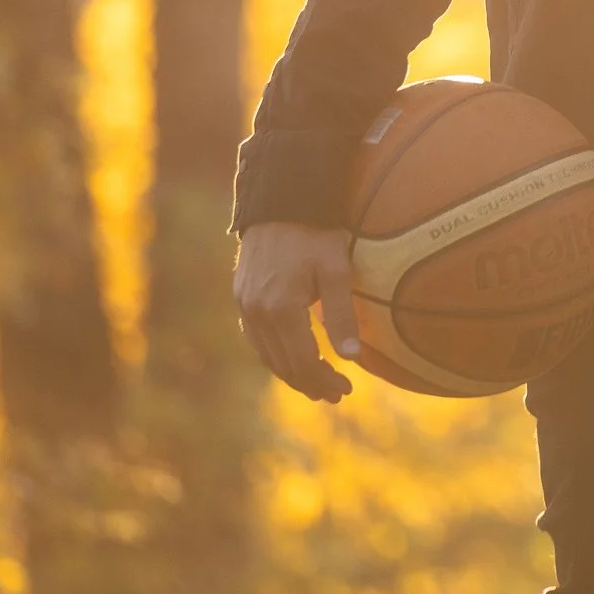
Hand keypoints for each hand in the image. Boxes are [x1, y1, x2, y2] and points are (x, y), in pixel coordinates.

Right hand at [233, 222, 359, 402]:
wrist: (280, 199)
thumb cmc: (316, 231)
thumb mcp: (336, 269)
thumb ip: (342, 314)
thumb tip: (353, 358)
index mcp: (281, 308)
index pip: (302, 362)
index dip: (324, 381)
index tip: (346, 390)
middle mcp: (256, 311)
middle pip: (282, 364)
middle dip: (309, 383)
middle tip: (335, 394)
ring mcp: (244, 304)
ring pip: (265, 354)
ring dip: (290, 373)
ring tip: (315, 383)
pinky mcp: (240, 295)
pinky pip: (254, 337)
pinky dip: (273, 353)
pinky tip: (290, 356)